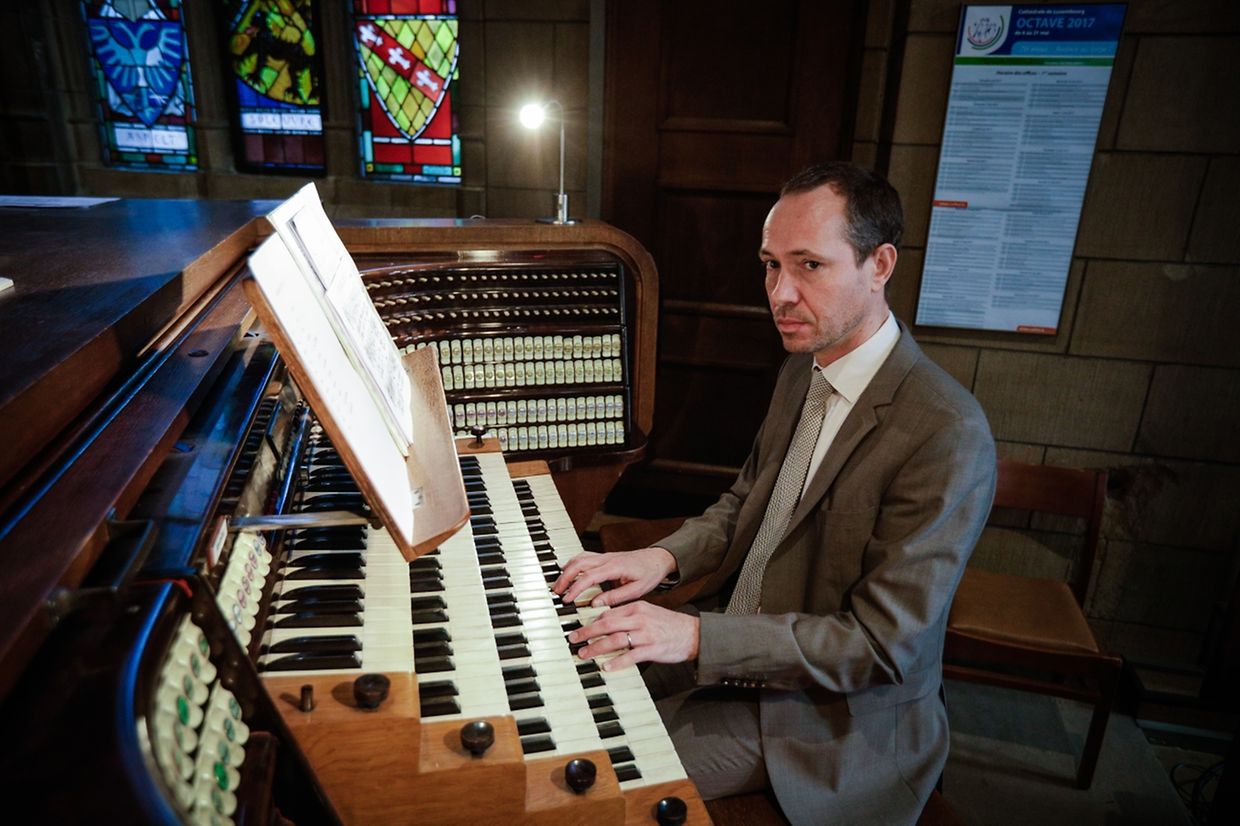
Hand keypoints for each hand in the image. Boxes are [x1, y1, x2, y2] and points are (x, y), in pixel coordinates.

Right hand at [552, 547, 676, 606]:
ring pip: (578, 558)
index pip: (589, 577)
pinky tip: (568, 573)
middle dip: (564, 578)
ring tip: (559, 585)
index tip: (567, 599)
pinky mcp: (604, 556)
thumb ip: (616, 597)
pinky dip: (572, 564)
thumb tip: (596, 604)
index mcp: (615, 567)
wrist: (657, 558)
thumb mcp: (637, 590)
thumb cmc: (649, 573)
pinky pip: (584, 557)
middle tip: (556, 592)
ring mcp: (604, 556)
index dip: (575, 588)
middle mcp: (607, 559)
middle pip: (578, 564)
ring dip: (566, 570)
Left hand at [568, 601, 698, 670]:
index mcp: (637, 607)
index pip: (608, 612)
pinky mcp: (652, 649)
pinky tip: (606, 666)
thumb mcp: (648, 612)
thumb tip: (606, 621)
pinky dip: (617, 661)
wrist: (693, 634)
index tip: (579, 627)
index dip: (591, 621)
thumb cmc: (669, 625)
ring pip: (615, 639)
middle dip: (587, 632)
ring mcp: (646, 634)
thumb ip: (628, 615)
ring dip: (597, 647)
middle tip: (573, 639)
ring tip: (584, 654)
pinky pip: (630, 656)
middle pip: (607, 624)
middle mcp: (639, 618)